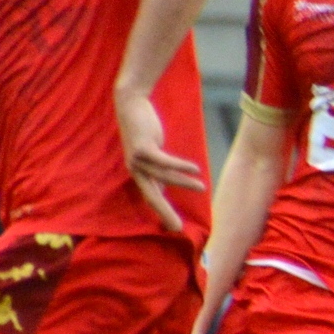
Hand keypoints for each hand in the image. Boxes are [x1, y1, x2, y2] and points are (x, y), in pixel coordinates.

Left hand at [114, 84, 204, 232]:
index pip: (151, 198)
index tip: (174, 227)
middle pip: (152, 196)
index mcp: (138, 173)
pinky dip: (181, 166)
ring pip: (164, 176)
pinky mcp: (143, 148)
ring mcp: (138, 160)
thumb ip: (156, 170)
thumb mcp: (151, 153)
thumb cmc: (143, 129)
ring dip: (184, 183)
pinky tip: (195, 170)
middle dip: (165, 212)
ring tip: (202, 188)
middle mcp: (135, 170)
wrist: (131, 105)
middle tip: (177, 227)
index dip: (162, 212)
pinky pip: (165, 161)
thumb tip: (162, 189)